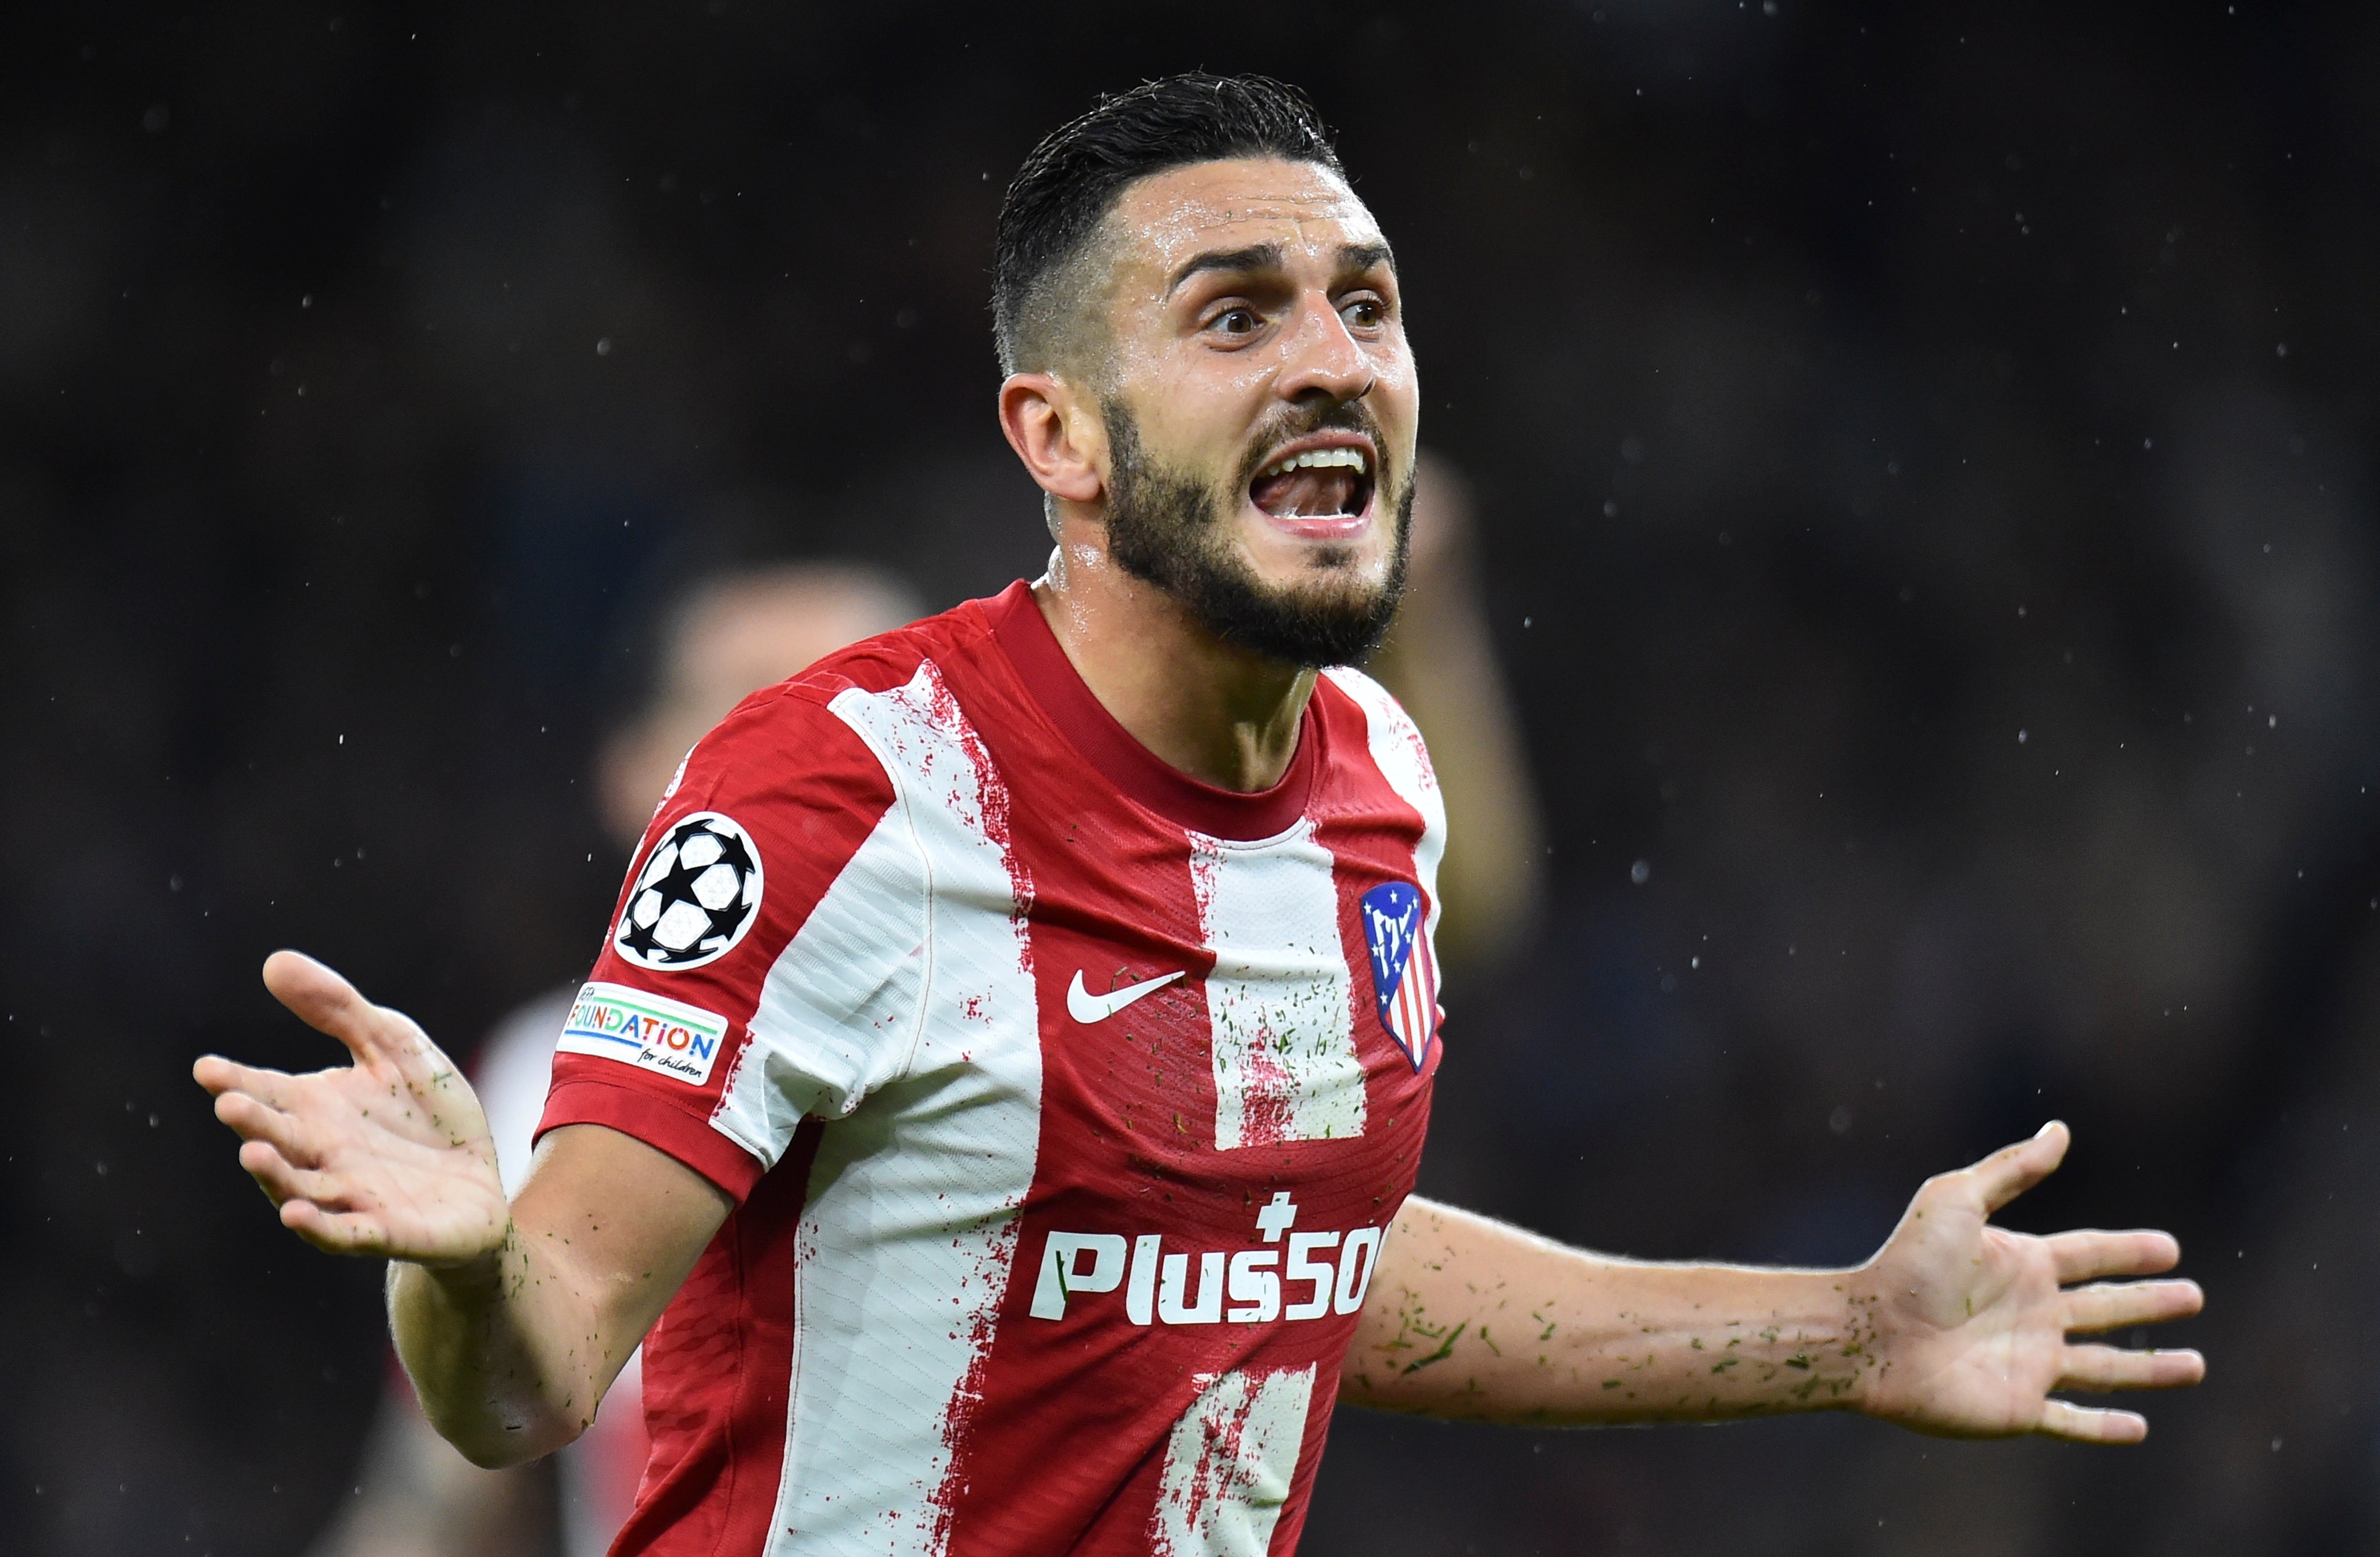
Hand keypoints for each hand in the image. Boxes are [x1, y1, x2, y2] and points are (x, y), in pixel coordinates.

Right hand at [194, 951, 508, 1265]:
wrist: (476, 1182)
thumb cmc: (426, 1115)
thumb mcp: (393, 1047)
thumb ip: (339, 1010)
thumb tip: (275, 961)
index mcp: (315, 1108)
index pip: (266, 1091)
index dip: (236, 1081)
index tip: (207, 1068)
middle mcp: (321, 1155)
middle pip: (278, 1137)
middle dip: (253, 1123)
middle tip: (228, 1103)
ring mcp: (350, 1196)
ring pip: (301, 1188)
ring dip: (276, 1175)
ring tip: (252, 1152)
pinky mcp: (387, 1230)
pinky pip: (346, 1233)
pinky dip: (320, 1227)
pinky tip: (296, 1215)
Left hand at [1856, 1121, 2203, 1441]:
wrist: (1871, 1332)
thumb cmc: (1908, 1263)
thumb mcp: (1957, 1200)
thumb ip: (2012, 1168)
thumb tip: (2060, 1129)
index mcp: (2021, 1265)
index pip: (2090, 1256)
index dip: (2130, 1252)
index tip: (2170, 1248)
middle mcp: (2031, 1314)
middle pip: (2107, 1308)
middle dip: (2150, 1303)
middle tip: (2194, 1296)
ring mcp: (2028, 1363)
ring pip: (2105, 1368)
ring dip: (2149, 1369)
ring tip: (2195, 1366)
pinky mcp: (2018, 1409)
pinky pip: (2072, 1422)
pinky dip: (2105, 1428)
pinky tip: (2139, 1428)